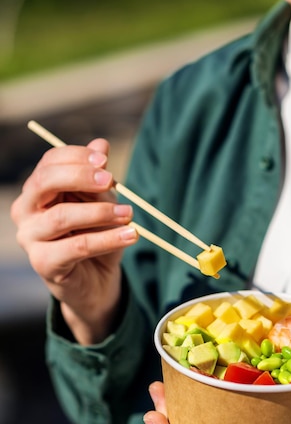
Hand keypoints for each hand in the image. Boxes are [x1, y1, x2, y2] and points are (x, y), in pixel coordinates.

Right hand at [10, 138, 137, 343]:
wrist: (96, 280)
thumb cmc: (96, 235)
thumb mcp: (102, 202)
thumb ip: (99, 178)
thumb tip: (101, 144)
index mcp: (37, 190)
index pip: (50, 162)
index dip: (77, 157)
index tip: (105, 160)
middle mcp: (26, 210)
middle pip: (45, 182)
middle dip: (81, 177)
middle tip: (111, 180)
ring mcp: (30, 238)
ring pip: (63, 216)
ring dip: (100, 212)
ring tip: (128, 214)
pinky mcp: (44, 263)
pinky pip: (77, 247)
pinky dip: (107, 239)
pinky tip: (131, 234)